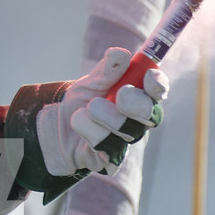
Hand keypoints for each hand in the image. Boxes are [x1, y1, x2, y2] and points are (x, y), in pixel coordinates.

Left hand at [37, 47, 167, 176]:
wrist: (56, 127)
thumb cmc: (81, 102)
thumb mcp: (90, 82)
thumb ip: (106, 70)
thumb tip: (120, 54)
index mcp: (139, 97)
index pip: (158, 91)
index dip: (158, 84)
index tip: (150, 75)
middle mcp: (139, 121)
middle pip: (151, 115)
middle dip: (135, 103)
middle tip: (121, 95)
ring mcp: (127, 141)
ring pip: (125, 129)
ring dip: (101, 113)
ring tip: (88, 108)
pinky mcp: (113, 159)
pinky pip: (104, 143)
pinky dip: (86, 127)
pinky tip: (79, 123)